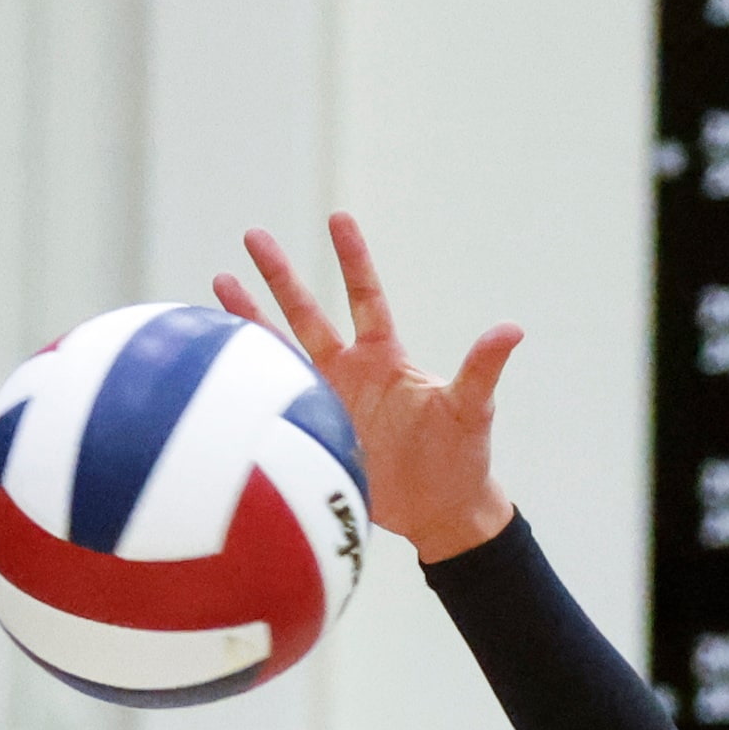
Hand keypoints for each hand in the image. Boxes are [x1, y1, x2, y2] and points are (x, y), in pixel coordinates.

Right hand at [213, 213, 522, 563]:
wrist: (439, 511)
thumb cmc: (462, 458)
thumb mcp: (470, 410)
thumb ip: (480, 368)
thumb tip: (512, 329)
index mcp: (385, 358)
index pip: (365, 296)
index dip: (353, 259)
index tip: (338, 218)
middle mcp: (351, 372)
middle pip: (307, 312)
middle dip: (279, 276)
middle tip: (252, 235)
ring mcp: (327, 401)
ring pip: (280, 351)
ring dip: (249, 322)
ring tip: (217, 282)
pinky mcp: (310, 433)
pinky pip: (271, 402)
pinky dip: (246, 385)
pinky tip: (216, 364)